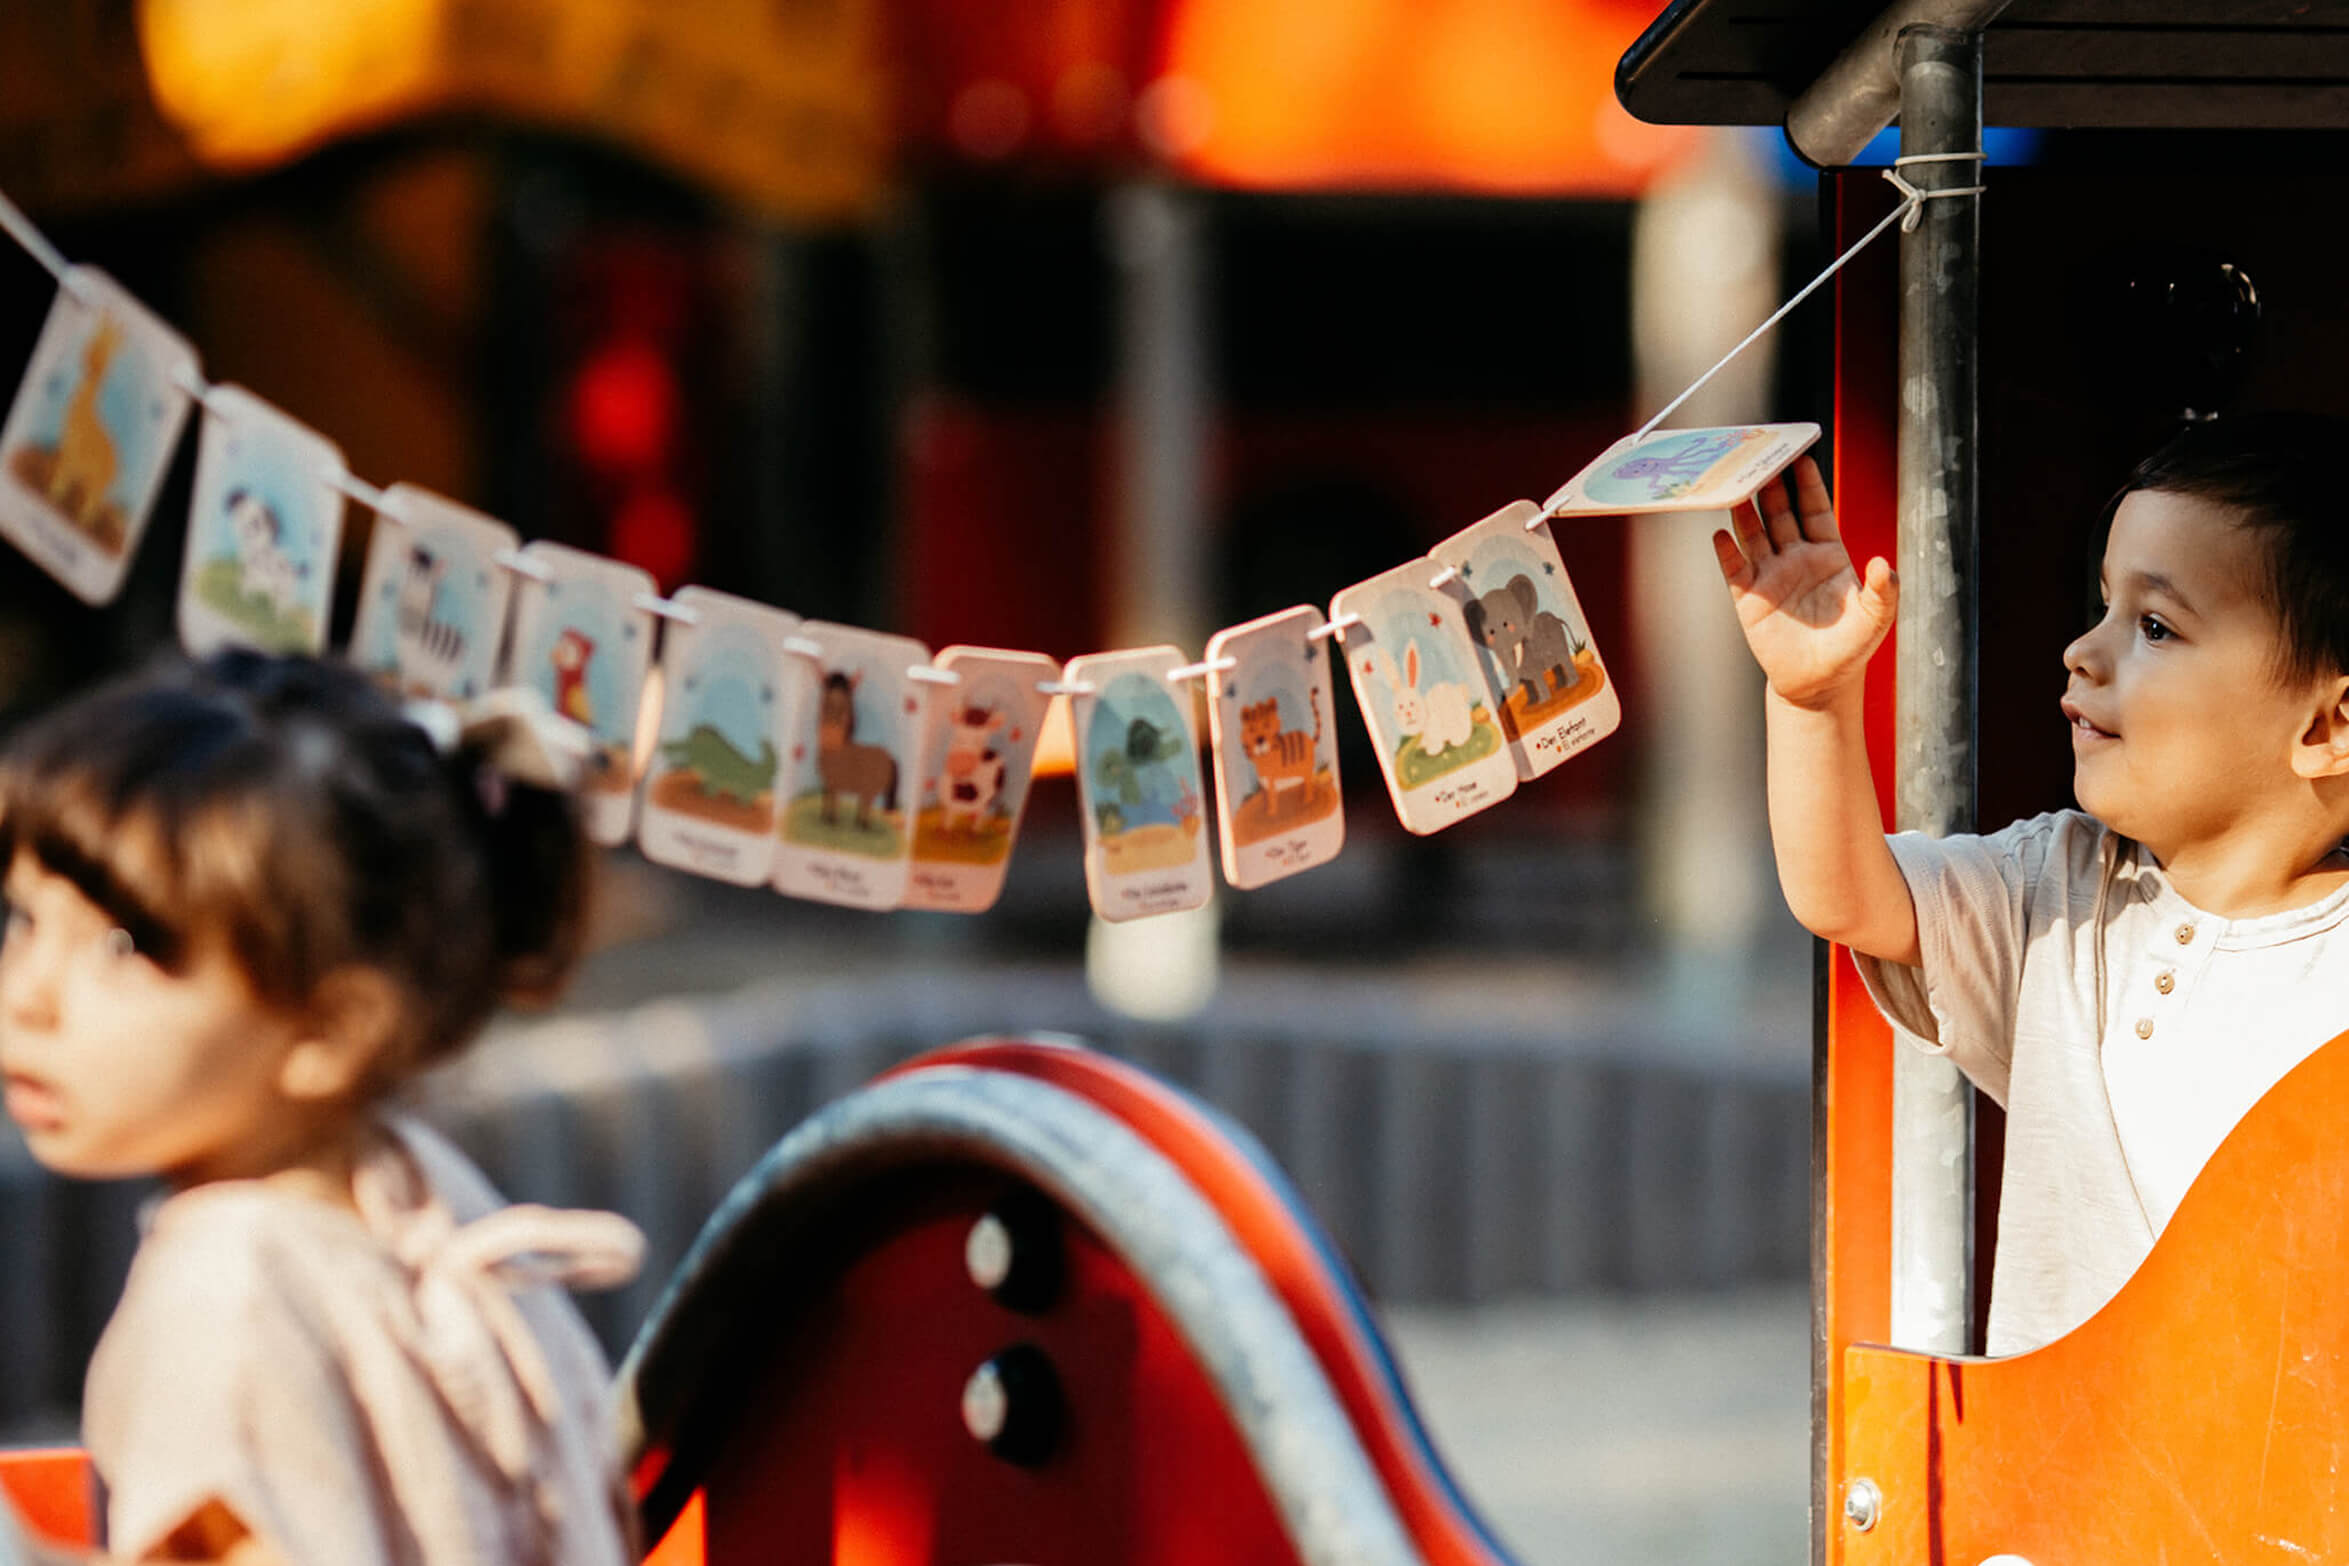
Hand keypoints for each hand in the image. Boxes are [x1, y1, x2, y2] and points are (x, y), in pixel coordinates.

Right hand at [1712, 457, 1897, 709]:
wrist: (1818, 684)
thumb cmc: (1850, 649)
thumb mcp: (1876, 619)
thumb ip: (1883, 591)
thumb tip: (1885, 563)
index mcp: (1828, 555)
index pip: (1815, 510)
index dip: (1808, 485)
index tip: (1800, 456)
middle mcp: (1796, 558)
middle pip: (1779, 514)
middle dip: (1770, 487)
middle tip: (1761, 460)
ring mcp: (1770, 576)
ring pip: (1754, 534)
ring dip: (1745, 511)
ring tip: (1735, 486)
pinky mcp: (1748, 599)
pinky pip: (1734, 568)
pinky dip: (1726, 551)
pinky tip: (1719, 533)